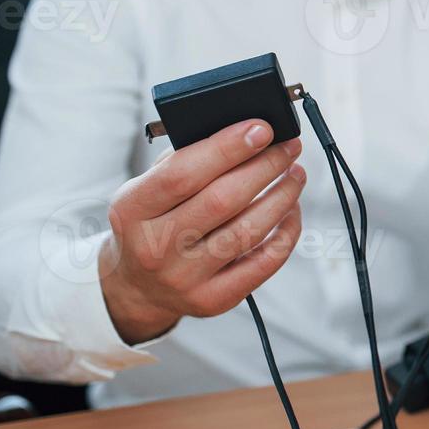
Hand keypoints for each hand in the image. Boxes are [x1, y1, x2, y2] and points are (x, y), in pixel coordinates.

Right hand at [99, 120, 305, 344]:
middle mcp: (154, 248)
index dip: (227, 148)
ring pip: (248, 231)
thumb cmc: (154, 221)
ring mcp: (184, 279)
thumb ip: (186, 159)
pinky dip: (287, 230)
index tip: (263, 128)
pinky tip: (291, 209)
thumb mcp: (148, 188)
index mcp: (132, 210)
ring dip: (282, 196)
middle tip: (290, 147)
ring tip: (295, 173)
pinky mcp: (213, 300)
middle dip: (265, 167)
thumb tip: (245, 131)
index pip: (182, 174)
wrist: (138, 286)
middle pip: (222, 201)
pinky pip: (265, 262)